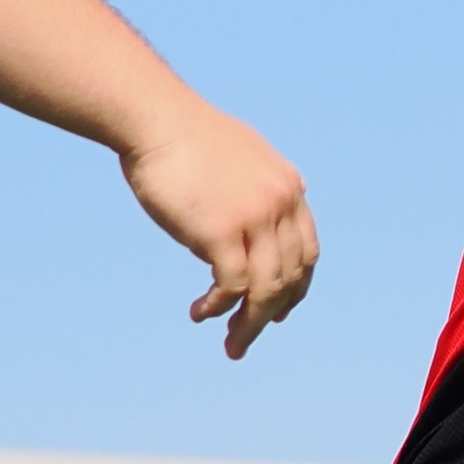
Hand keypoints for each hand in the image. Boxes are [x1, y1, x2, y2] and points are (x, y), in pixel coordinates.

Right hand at [120, 102, 318, 357]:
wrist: (156, 118)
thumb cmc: (182, 137)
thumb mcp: (235, 162)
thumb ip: (250, 192)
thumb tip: (242, 227)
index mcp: (288, 187)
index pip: (307, 250)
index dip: (296, 286)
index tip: (279, 311)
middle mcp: (282, 203)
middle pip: (291, 276)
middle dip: (271, 314)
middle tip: (244, 338)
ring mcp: (256, 217)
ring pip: (267, 289)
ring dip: (249, 324)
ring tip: (231, 345)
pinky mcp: (224, 231)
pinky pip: (232, 286)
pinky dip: (218, 307)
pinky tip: (200, 312)